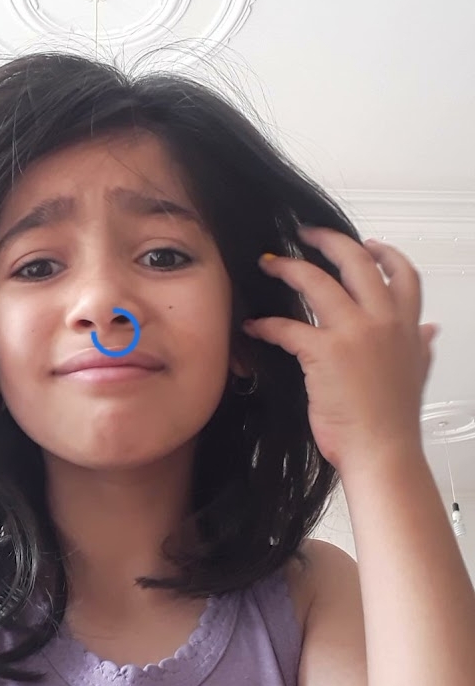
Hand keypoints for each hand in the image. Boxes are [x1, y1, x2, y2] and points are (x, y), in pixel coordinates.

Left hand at [241, 227, 438, 473]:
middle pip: (355, 261)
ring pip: (316, 281)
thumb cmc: (393, 421)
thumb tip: (429, 329)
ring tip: (270, 264)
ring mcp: (353, 334)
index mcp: (405, 325)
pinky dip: (265, 324)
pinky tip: (255, 327)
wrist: (383, 452)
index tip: (367, 243)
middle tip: (306, 234)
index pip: (402, 273)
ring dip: (287, 267)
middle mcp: (382, 321)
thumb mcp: (416, 373)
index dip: (383, 252)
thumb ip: (420, 346)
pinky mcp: (323, 352)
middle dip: (326, 240)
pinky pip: (287, 326)